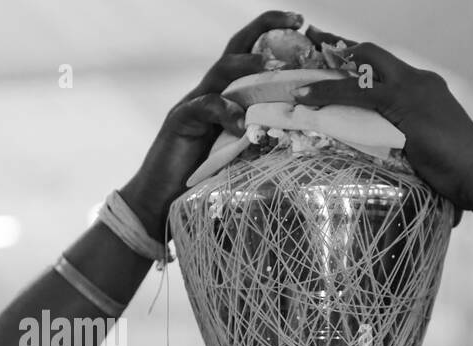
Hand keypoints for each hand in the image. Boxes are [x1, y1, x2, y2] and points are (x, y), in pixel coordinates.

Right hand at [121, 11, 306, 234]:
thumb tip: (308, 136)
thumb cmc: (209, 177)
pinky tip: (242, 124)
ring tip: (275, 66)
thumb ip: (268, 137)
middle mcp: (212, 90)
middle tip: (298, 22)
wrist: (164, 197)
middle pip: (237, 47)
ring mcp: (195, 102)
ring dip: (250, 64)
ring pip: (222, 70)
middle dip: (267, 28)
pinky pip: (204, 106)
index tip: (304, 24)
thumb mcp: (247, 152)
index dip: (274, 33)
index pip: (251, 53)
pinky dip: (225, 111)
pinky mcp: (181, 120)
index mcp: (229, 93)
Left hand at [288, 29, 472, 209]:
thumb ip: (420, 159)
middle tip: (312, 47)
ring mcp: (411, 86)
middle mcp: (420, 80)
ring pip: (361, 65)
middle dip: (340, 48)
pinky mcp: (400, 100)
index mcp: (430, 90)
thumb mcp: (436, 159)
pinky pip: (354, 90)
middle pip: (372, 54)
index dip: (363, 65)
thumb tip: (424, 192)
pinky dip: (326, 91)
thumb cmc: (467, 178)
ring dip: (327, 69)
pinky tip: (305, 97)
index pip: (389, 69)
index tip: (342, 63)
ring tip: (297, 76)